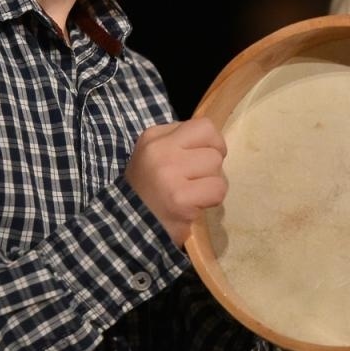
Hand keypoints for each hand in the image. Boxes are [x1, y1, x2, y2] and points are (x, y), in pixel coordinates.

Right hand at [126, 118, 227, 245]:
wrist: (132, 224)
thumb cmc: (150, 189)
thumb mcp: (157, 154)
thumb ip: (182, 142)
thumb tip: (214, 140)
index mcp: (154, 136)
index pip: (203, 126)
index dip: (212, 143)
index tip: (202, 159)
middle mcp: (160, 150)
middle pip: (213, 148)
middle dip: (211, 167)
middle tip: (195, 181)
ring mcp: (169, 173)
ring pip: (216, 167)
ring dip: (211, 184)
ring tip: (193, 193)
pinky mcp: (180, 197)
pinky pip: (217, 189)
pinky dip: (212, 199)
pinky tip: (194, 205)